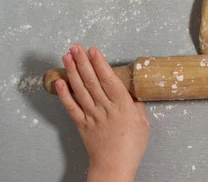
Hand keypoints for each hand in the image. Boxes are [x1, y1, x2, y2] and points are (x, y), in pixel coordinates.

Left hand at [55, 45, 148, 181]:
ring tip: (67, 57)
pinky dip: (64, 94)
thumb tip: (131, 91)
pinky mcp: (81, 124)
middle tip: (76, 47)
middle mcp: (105, 107)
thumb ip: (135, 104)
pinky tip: (60, 82)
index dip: (99, 63)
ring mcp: (91, 115)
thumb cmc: (132, 145)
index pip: (108, 79)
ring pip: (80, 90)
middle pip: (91, 80)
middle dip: (83, 62)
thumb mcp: (142, 121)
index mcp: (122, 105)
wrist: (115, 165)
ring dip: (72, 72)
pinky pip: (71, 107)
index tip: (93, 50)